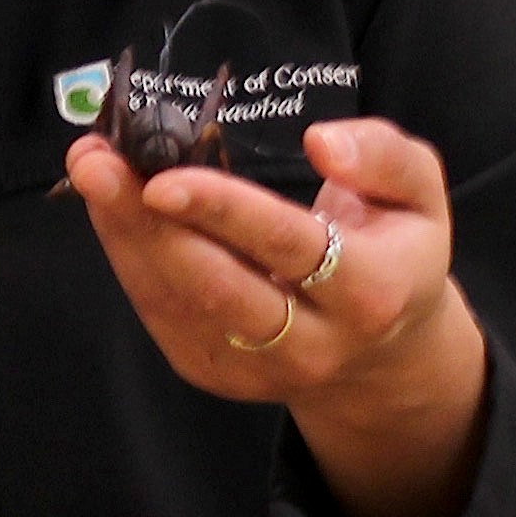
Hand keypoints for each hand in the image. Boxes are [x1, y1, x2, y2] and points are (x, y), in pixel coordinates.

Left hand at [62, 113, 491, 516]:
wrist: (383, 354)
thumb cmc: (395, 250)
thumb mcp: (422, 194)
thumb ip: (385, 157)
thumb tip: (321, 142)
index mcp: (369, 293)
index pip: (287, 246)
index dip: (223, 212)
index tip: (163, 178)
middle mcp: (313, 343)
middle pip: (216, 285)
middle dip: (146, 224)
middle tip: (96, 162)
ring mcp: (258, 369)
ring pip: (176, 302)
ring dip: (123, 235)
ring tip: (93, 169)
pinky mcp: (215, 374)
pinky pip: (161, 313)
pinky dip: (129, 257)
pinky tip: (110, 207)